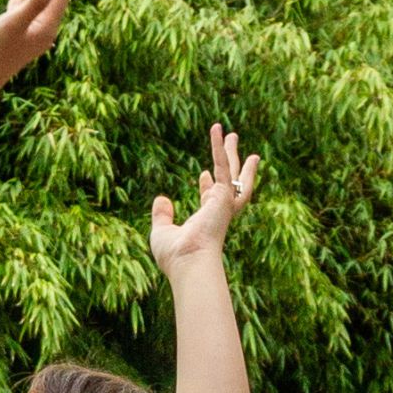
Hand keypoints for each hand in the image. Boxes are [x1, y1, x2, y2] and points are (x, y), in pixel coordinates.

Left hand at [150, 122, 260, 278]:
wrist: (188, 261)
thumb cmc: (175, 255)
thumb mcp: (162, 233)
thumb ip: (162, 216)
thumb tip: (161, 199)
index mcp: (206, 220)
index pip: (210, 198)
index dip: (207, 185)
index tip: (203, 173)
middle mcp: (218, 211)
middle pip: (228, 181)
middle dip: (230, 163)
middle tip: (232, 146)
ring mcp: (224, 202)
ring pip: (231, 172)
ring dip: (231, 153)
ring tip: (232, 134)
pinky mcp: (224, 194)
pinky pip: (222, 165)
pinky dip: (218, 147)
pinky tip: (216, 131)